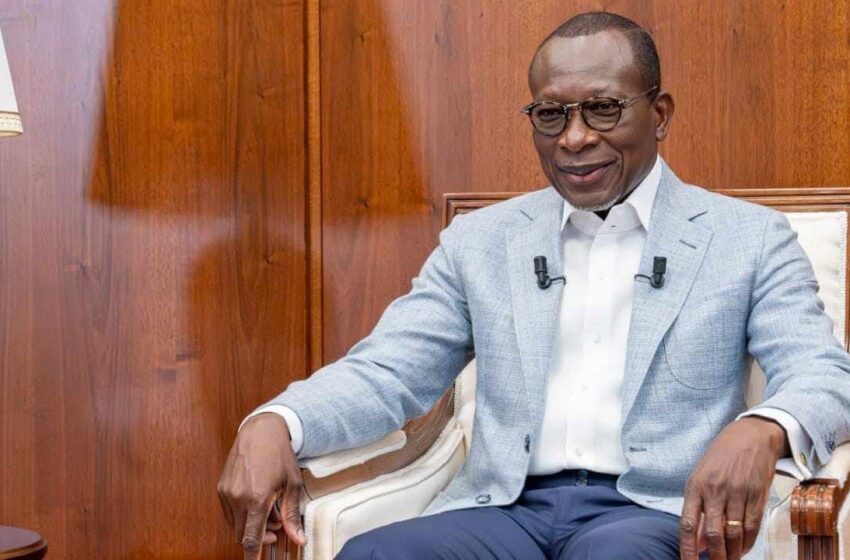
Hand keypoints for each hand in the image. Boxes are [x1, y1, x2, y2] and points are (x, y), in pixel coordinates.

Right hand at [218, 413, 306, 558]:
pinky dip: (243, 515)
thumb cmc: (279, 454)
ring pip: (236, 524)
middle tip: (276, 527)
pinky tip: (257, 504)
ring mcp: (226, 492)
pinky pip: (230, 512)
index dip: (253, 555)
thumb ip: (292, 515)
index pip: (251, 539)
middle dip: (259, 538)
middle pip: (242, 535)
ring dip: (251, 526)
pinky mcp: (221, 487)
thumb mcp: (291, 484)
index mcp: (256, 498)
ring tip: (269, 512)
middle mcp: (237, 497)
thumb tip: (298, 538)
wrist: (261, 430)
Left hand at [679, 417, 789, 559]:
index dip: (687, 548)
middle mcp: (715, 490)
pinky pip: (752, 526)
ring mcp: (738, 493)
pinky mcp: (758, 495)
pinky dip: (747, 542)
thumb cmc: (719, 458)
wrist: (750, 437)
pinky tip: (742, 549)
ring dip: (732, 553)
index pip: (688, 524)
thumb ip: (697, 509)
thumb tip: (696, 542)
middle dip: (715, 556)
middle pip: (714, 533)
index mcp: (695, 486)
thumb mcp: (700, 478)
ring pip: (734, 533)